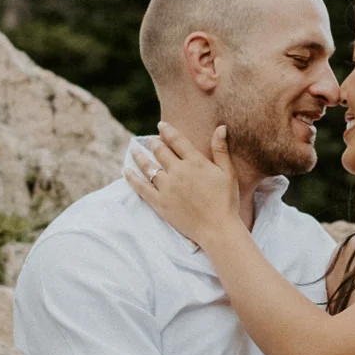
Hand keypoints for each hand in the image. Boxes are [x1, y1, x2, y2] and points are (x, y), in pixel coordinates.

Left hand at [125, 121, 239, 247]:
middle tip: (151, 141)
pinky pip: (141, 187)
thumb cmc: (226, 201)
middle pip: (160, 151)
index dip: (167, 131)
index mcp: (195, 162)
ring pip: (148, 166)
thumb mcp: (228, 173)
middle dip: (154, 143)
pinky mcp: (159, 202)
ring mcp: (167, 187)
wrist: (217, 229)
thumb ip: (221, 149)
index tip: (161, 125)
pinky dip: (132, 178)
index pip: (177, 140)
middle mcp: (179, 171)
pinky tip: (126, 171)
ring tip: (135, 150)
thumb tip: (220, 127)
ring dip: (140, 156)